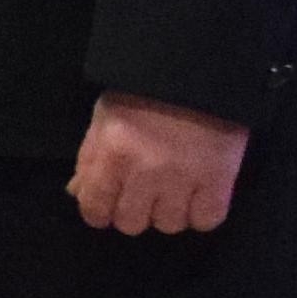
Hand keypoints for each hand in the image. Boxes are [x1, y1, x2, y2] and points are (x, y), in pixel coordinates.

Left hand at [71, 90, 248, 235]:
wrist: (199, 72)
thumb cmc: (145, 94)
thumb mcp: (105, 117)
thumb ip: (90, 158)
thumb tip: (78, 193)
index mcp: (111, 152)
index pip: (94, 207)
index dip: (99, 213)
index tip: (109, 207)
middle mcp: (144, 170)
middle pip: (131, 224)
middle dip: (134, 212)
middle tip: (144, 194)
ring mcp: (183, 177)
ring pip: (169, 225)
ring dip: (169, 213)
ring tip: (174, 191)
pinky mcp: (219, 179)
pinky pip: (206, 220)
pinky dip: (201, 214)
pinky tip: (198, 196)